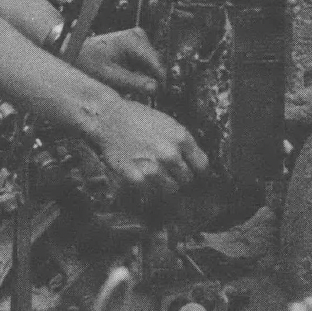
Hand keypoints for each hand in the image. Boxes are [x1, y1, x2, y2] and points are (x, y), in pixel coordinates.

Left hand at [77, 28, 166, 95]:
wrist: (79, 54)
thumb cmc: (90, 64)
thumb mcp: (110, 77)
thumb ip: (133, 83)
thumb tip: (155, 88)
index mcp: (132, 41)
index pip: (157, 64)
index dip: (161, 81)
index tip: (162, 96)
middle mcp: (139, 35)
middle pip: (156, 64)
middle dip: (151, 79)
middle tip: (140, 94)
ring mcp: (139, 38)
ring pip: (153, 65)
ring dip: (145, 77)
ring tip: (129, 85)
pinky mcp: (138, 43)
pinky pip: (147, 63)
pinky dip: (141, 72)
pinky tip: (128, 77)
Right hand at [93, 97, 207, 200]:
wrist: (108, 118)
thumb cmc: (138, 118)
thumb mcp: (168, 123)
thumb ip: (184, 144)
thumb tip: (196, 164)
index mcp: (181, 138)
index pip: (202, 166)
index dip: (197, 170)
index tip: (192, 172)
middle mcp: (170, 154)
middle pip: (187, 179)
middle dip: (180, 176)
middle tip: (170, 171)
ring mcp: (154, 167)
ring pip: (172, 189)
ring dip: (166, 184)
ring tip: (156, 174)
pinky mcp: (137, 178)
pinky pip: (152, 193)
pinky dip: (149, 188)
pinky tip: (143, 176)